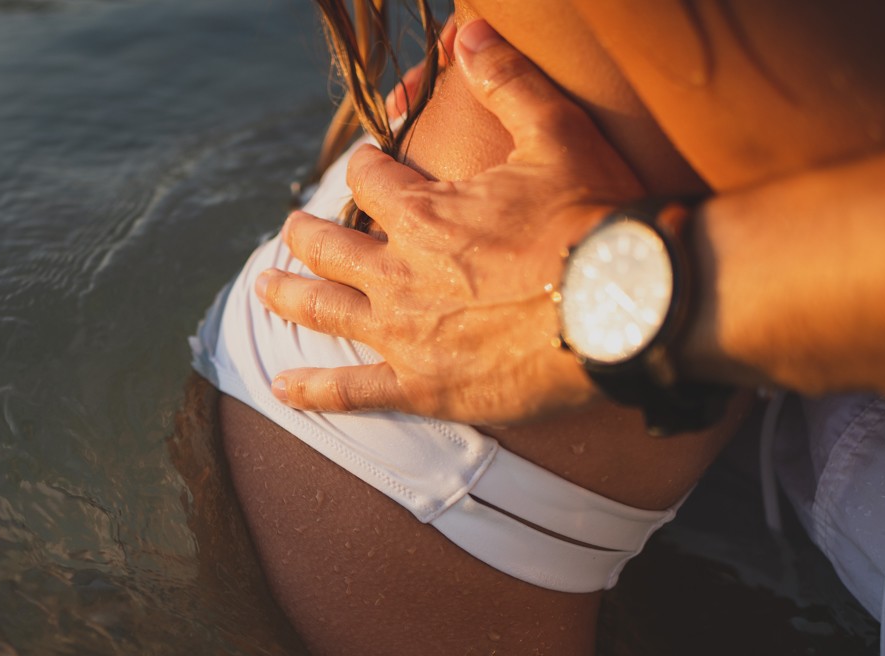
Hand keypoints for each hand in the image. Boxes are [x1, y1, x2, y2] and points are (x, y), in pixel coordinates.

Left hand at [257, 19, 644, 423]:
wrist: (619, 308)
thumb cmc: (591, 221)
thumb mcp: (556, 136)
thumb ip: (508, 83)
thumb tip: (473, 32)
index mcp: (423, 213)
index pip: (371, 181)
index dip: (366, 168)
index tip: (368, 165)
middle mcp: (399, 273)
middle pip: (329, 246)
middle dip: (307, 233)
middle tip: (294, 229)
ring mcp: (405, 334)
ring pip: (325, 310)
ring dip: (288, 295)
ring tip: (265, 288)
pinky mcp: (424, 387)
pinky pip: (354, 390)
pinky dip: (314, 390)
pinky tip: (281, 387)